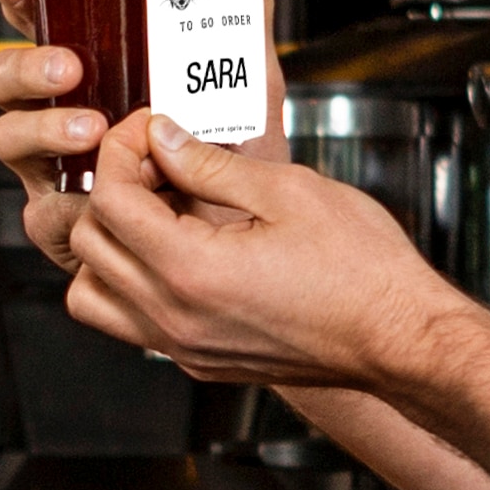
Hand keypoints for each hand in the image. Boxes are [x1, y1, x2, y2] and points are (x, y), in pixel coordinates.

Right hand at [0, 0, 289, 279]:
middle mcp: (62, 114)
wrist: (248, 241)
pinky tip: (92, 201)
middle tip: (68, 69)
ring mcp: (55, 168)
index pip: (39, 20)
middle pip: (3, 78)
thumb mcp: (246, 81)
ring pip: (8, 139)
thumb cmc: (235, 160)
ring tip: (91, 132)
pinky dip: (64, 205)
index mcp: (93, 70)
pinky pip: (40, 211)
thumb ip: (246, 15)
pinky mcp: (64, 223)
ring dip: (42, 130)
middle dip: (26, 68)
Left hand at [53, 112, 466, 391]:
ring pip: (92, 294)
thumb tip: (164, 138)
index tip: (148, 128)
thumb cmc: (363, 272)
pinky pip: (129, 321)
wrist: (400, 340)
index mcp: (190, 271)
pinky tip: (176, 248)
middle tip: (155, 159)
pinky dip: (131, 281)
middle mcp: (174, 317)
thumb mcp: (288, 191)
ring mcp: (182, 347)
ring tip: (155, 209)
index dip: (120, 149)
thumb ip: (210, 163)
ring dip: (108, 244)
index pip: (110, 200)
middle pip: (88, 243)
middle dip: (111, 187)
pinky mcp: (197, 361)